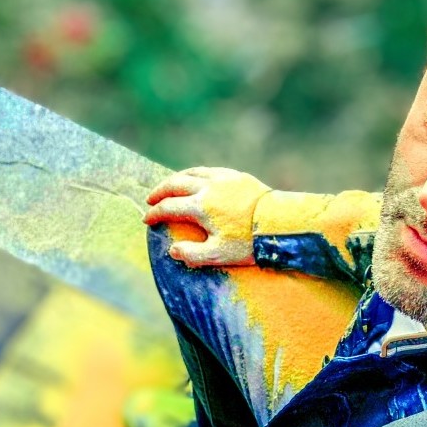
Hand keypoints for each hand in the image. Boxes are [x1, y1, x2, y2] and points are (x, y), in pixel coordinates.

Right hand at [143, 166, 270, 266]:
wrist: (280, 222)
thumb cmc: (250, 241)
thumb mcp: (219, 255)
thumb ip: (192, 255)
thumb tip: (173, 250)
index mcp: (200, 207)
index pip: (169, 207)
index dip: (155, 214)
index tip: (147, 219)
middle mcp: (207, 188)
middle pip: (175, 184)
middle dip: (160, 191)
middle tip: (150, 199)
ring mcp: (223, 179)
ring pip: (192, 173)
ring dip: (176, 179)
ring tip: (169, 186)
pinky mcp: (237, 176)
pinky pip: (210, 170)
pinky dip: (196, 174)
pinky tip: (197, 178)